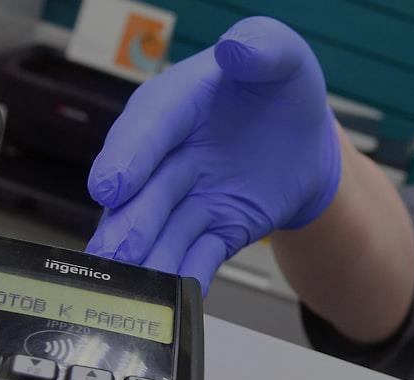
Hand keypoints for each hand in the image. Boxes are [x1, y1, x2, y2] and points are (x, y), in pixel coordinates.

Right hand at [84, 17, 340, 292]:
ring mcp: (190, 196)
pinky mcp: (214, 228)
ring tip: (135, 284)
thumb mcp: (282, 57)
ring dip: (149, 257)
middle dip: (129, 221)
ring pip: (163, 230)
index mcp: (178, 103)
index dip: (130, 156)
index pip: (150, 127)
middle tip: (115, 250)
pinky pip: (199, 255)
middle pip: (144, 190)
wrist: (304, 139)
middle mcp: (173, 154)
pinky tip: (179, 298)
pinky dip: (189, 277)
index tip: (110, 186)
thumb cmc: (281, 90)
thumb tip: (237, 49)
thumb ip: (262, 48)